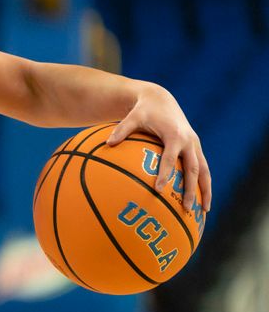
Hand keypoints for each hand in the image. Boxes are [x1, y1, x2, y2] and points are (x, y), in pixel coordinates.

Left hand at [107, 84, 210, 212]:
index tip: (160, 190)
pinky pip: (203, 168)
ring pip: (204, 171)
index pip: (170, 159)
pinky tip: (202, 201)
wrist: (161, 99)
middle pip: (193, 169)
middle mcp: (189, 141)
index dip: (165, 174)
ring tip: (204, 211)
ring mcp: (194, 145)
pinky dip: (204, 184)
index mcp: (175, 135)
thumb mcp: (132, 117)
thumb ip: (121, 130)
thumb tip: (107, 143)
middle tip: (186, 208)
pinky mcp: (195, 148)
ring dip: (205, 191)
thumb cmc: (143, 110)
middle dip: (190, 189)